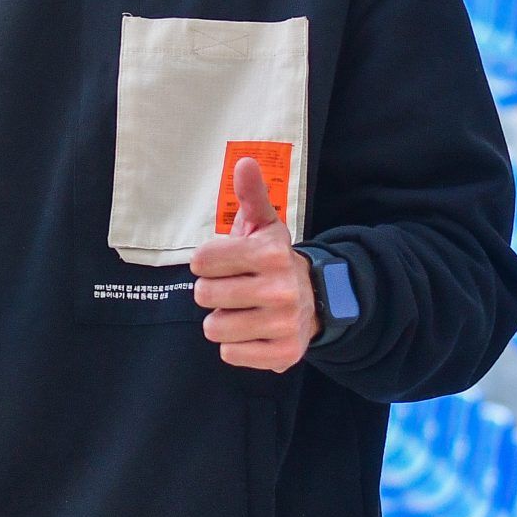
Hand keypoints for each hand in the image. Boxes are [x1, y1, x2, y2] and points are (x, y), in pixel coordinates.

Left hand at [189, 155, 317, 372]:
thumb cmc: (273, 260)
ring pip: (215, 328)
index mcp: (271, 253)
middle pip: (205, 295)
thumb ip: (250, 194)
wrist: (314, 300)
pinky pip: (231, 353)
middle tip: (235, 288)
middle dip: (214, 292)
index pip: (202, 261)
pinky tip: (253, 331)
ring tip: (243, 310)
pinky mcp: (284, 354)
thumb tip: (244, 162)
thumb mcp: (263, 224)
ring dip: (223, 320)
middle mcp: (281, 288)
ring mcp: (284, 323)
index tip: (225, 262)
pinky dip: (236, 345)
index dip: (207, 262)